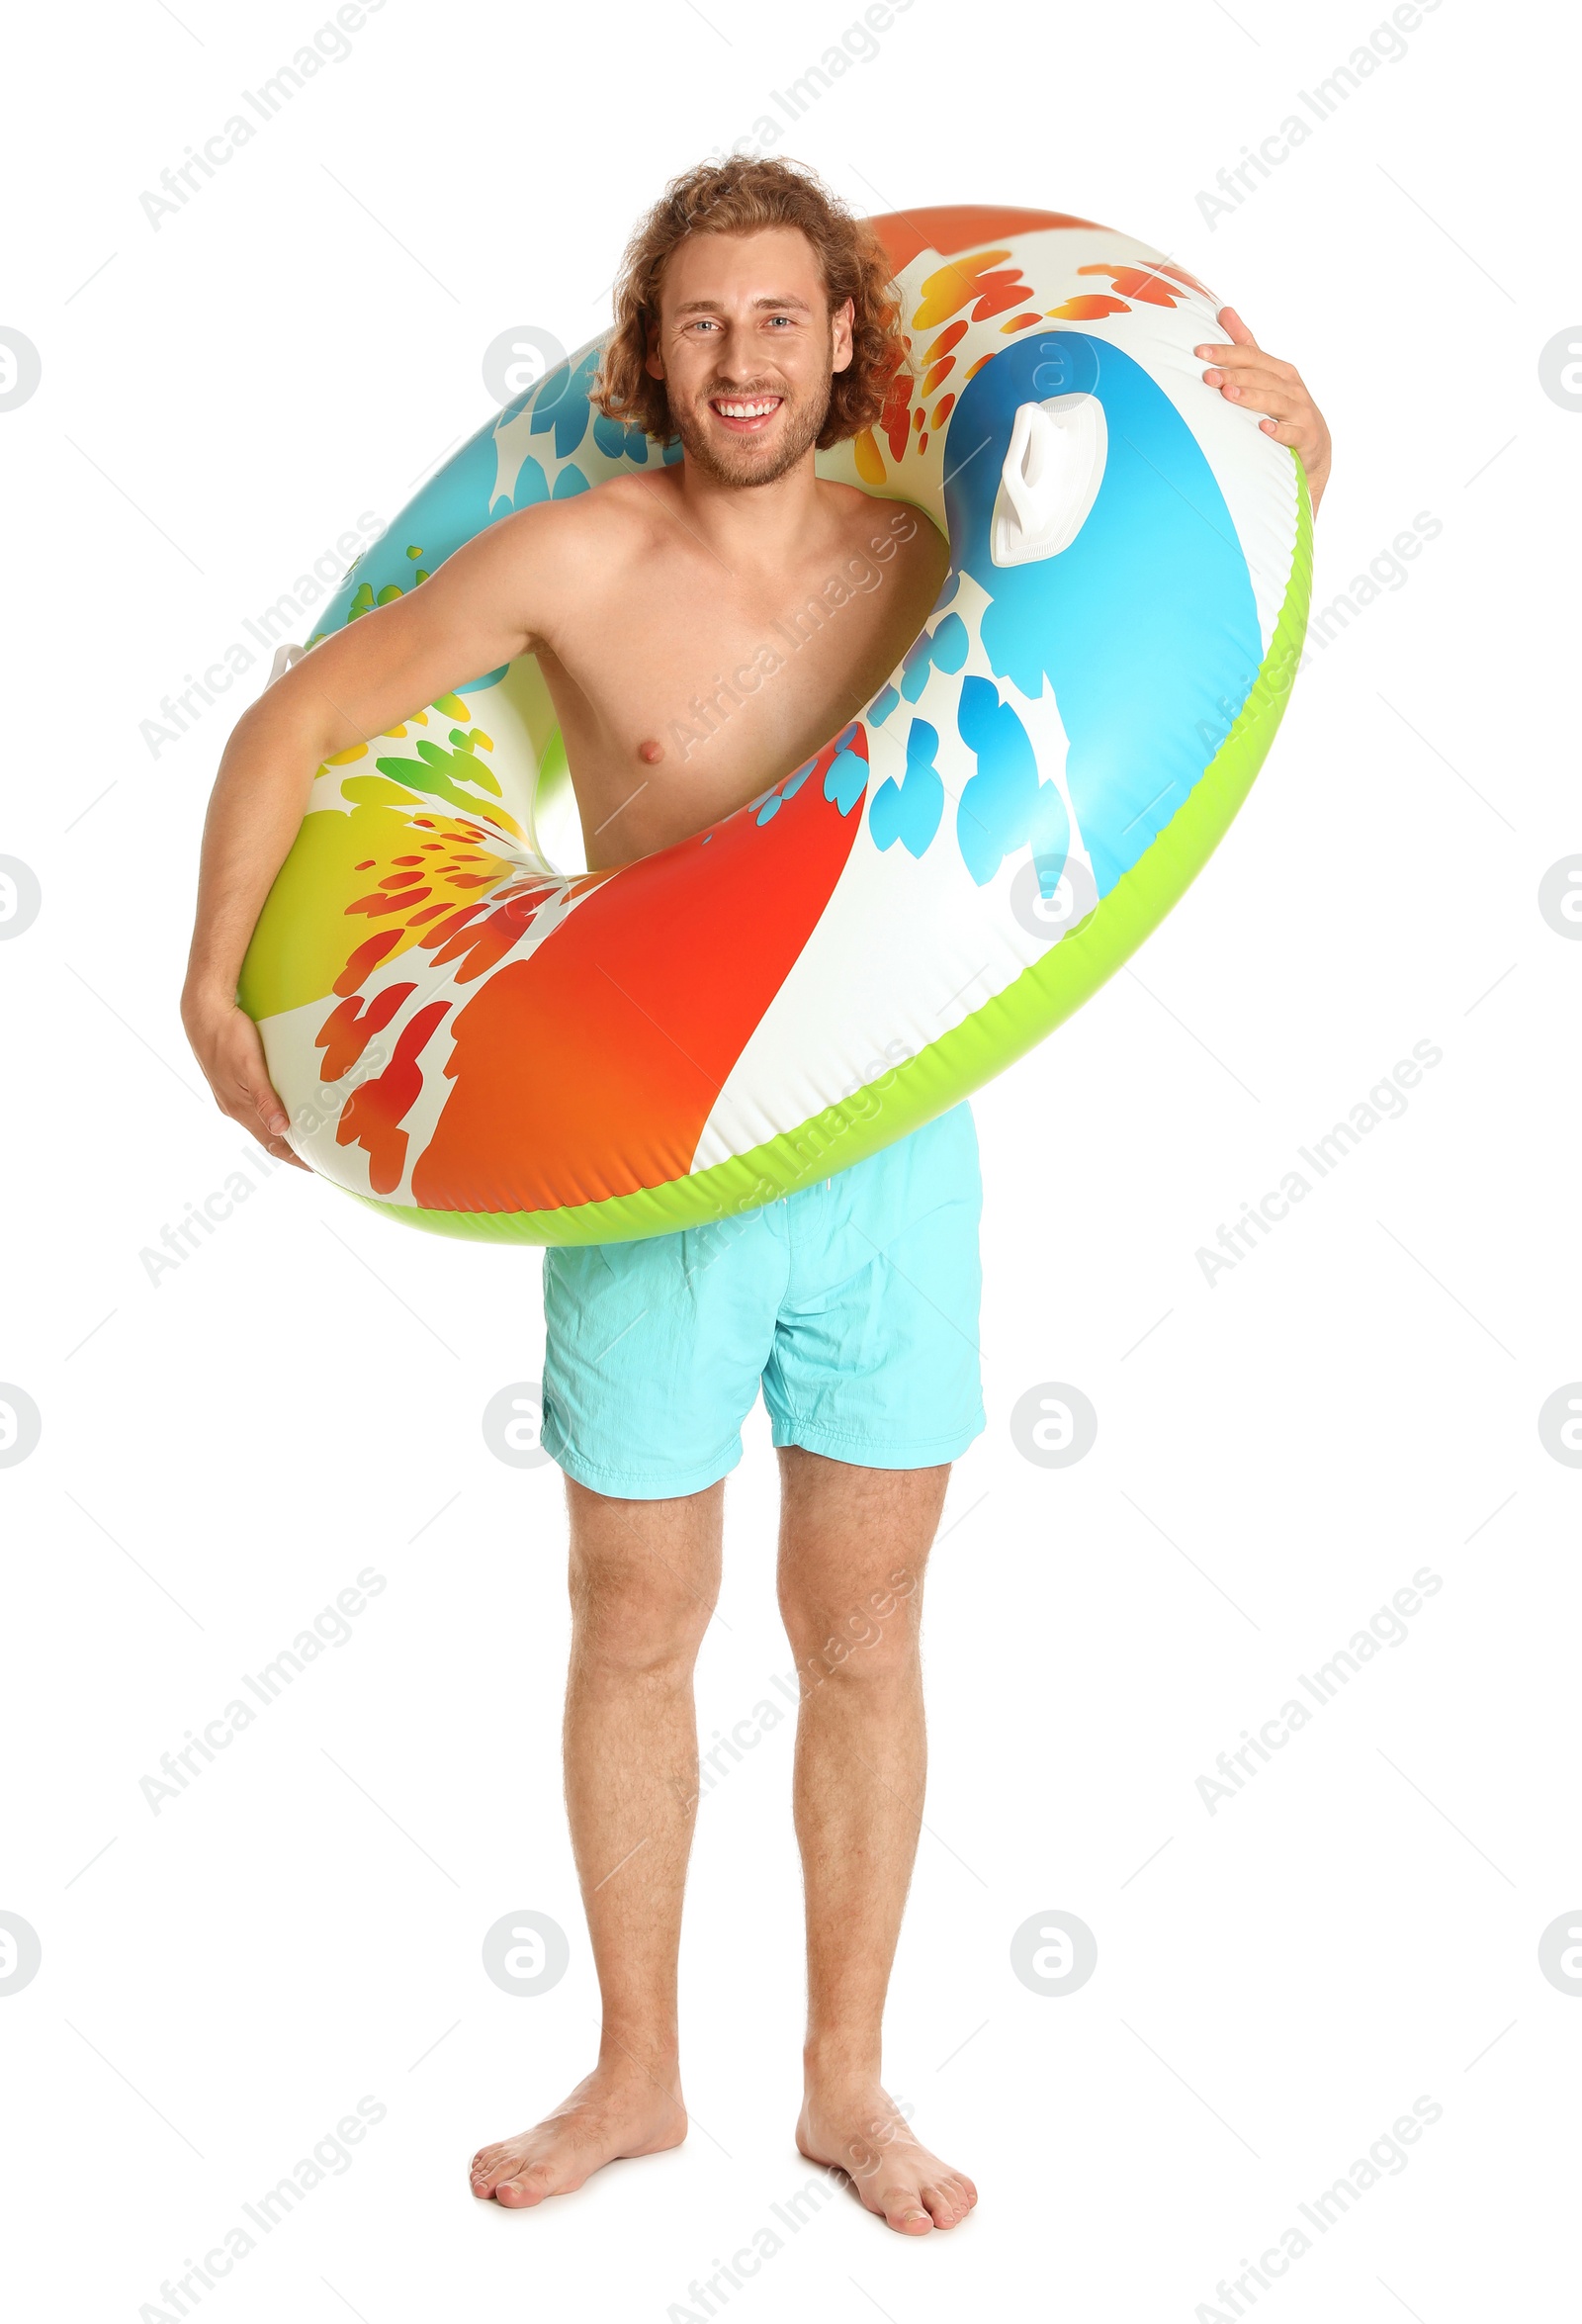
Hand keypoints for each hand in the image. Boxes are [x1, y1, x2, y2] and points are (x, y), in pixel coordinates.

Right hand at [182, 990, 309, 1169]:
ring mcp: (230, 1094)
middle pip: (266, 1136)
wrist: (202, 1011)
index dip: (292, 1157)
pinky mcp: (230, 1081)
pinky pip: (253, 1106)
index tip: (313, 1167)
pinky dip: (270, 1114)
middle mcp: (233, 1106)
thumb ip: (264, 1099)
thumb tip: (280, 1129)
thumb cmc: (228, 1035)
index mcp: (239, 1107)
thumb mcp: (250, 1066)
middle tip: (314, 1155)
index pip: (271, 1142)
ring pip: (259, 1122)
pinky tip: (279, 1108)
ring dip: (280, 1132)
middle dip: (289, 1148)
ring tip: (301, 1136)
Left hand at [1195, 305, 1330, 513]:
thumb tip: (1224, 310)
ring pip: (1274, 401)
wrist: (1315, 444)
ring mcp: (1299, 410)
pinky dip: (1279, 430)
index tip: (1200, 352)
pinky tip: (1264, 428)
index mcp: (1278, 370)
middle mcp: (1290, 386)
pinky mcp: (1305, 435)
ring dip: (1252, 397)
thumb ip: (1245, 344)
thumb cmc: (1283, 405)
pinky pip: (1292, 432)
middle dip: (1233, 374)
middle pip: (1260, 377)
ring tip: (1229, 395)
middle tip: (1208, 376)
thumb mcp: (1266, 373)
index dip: (1226, 352)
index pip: (1250, 355)